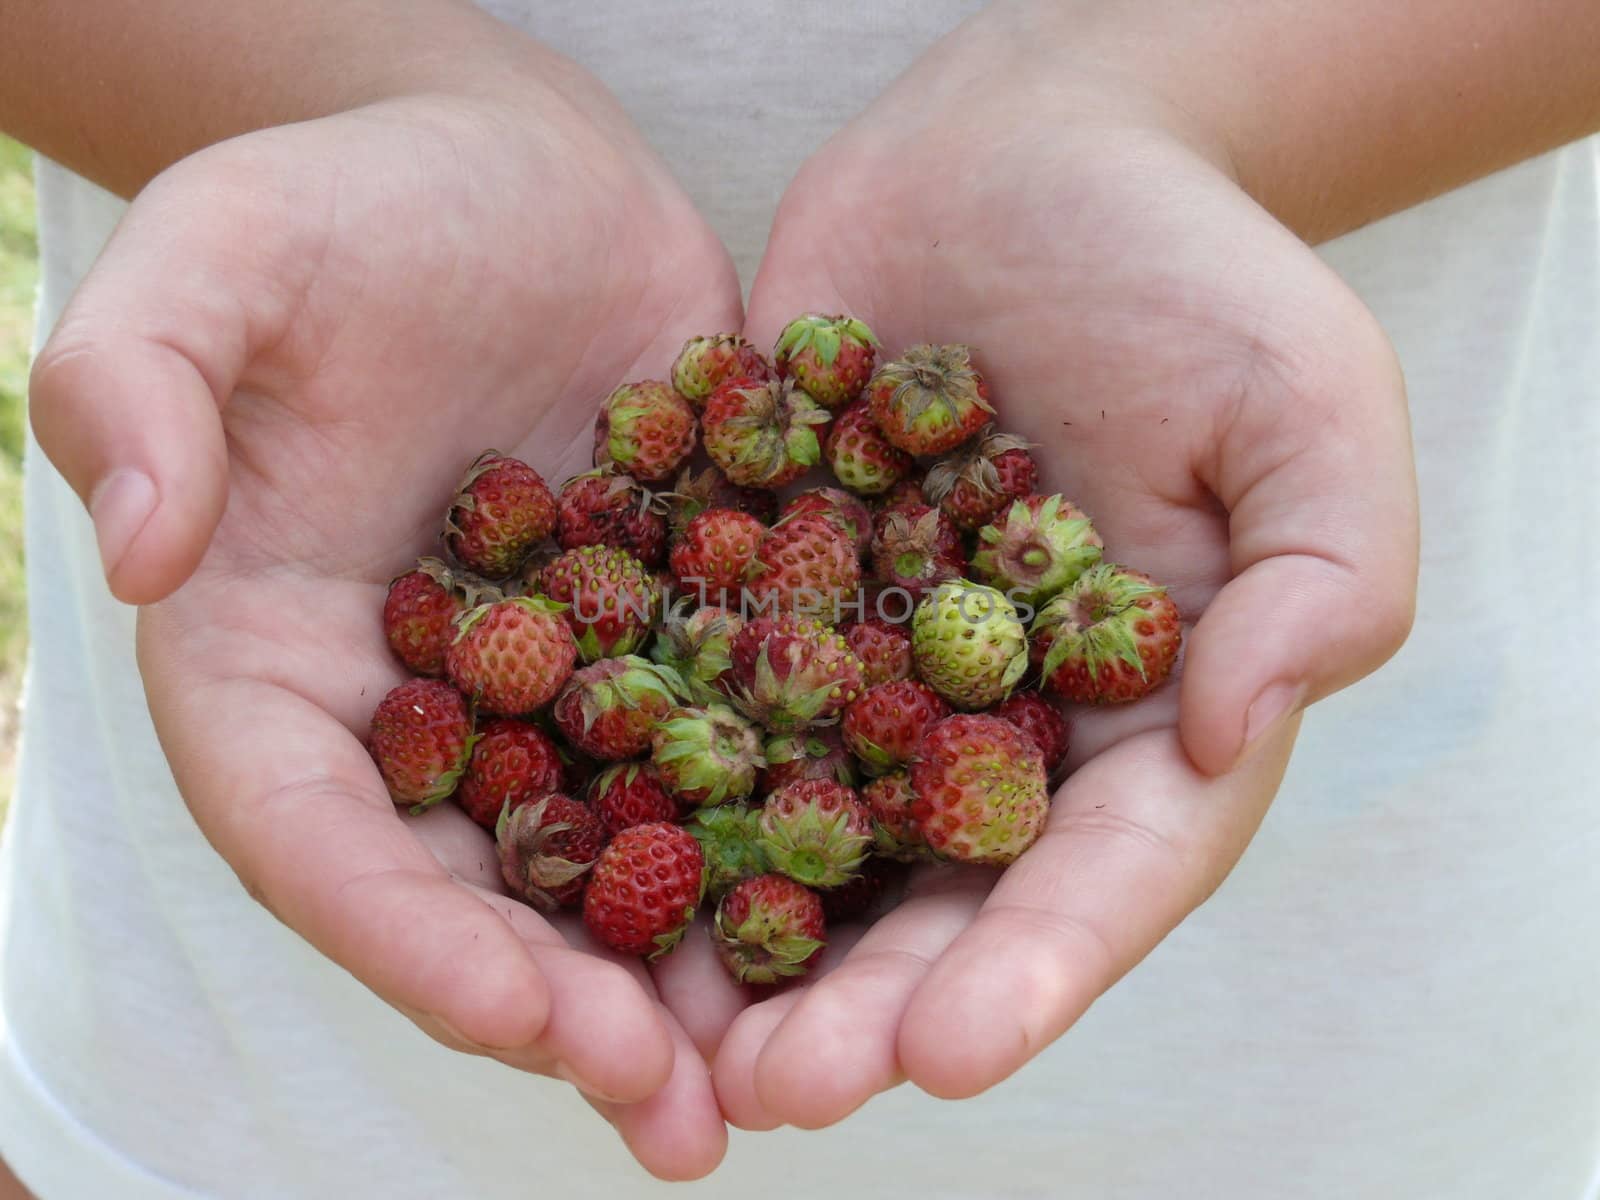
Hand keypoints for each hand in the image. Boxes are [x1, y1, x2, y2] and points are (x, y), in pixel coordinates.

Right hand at [29, 63, 740, 1178]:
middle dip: (572, 1011)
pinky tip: (875, 906)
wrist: (511, 170)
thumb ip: (141, 386)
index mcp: (281, 663)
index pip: (316, 835)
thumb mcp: (222, 257)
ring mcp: (558, 685)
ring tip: (786, 1076)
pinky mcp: (675, 635)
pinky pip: (732, 750)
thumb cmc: (346, 201)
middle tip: (680, 1113)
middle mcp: (420, 709)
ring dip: (693, 978)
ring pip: (618, 858)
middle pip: (479, 892)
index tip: (519, 1013)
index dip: (407, 936)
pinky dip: (791, 836)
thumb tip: (132, 552)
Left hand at [696, 4, 1418, 1128]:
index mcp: (1141, 715)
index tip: (947, 1058)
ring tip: (653, 1033)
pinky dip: (639, 772)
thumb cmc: (1192, 272)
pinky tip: (562, 846)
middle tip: (773, 1092)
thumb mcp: (1306, 403)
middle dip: (860, 1001)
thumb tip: (1235, 731)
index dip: (1033, 972)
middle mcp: (994, 720)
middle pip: (935, 890)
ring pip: (802, 827)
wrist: (1025, 155)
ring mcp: (868, 663)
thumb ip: (1321, 576)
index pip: (1101, 874)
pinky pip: (699, 690)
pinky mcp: (762, 588)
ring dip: (732, 938)